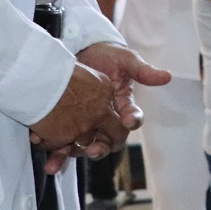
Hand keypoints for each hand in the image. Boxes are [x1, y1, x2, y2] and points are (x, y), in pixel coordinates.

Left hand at [36, 43, 167, 172]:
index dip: (133, 120)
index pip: (133, 117)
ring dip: (72, 154)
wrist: (79, 49)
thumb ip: (143, 70)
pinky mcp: (64, 123)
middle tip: (93, 149)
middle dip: (100, 147)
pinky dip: (52, 148)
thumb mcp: (126, 59)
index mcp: (124, 105)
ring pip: (82, 145)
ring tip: (59, 160)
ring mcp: (84, 122)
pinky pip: (61, 140)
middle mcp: (105, 118)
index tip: (129, 121)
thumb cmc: (107, 54)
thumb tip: (167, 76)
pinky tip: (42, 147)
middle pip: (107, 139)